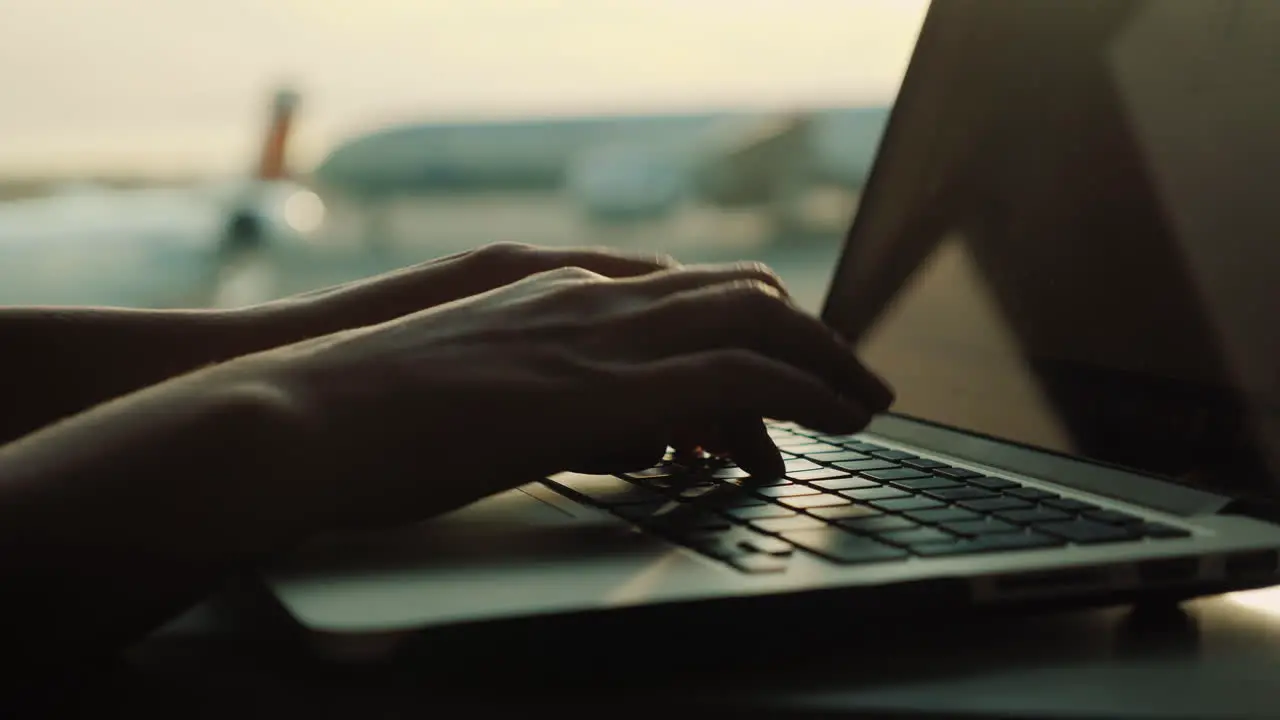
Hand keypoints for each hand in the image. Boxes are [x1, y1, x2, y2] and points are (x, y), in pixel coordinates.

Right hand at [241, 261, 893, 532]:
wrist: (300, 413)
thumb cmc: (364, 417)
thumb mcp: (471, 391)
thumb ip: (547, 396)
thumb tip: (620, 438)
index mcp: (552, 289)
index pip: (682, 290)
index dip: (746, 322)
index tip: (783, 358)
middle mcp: (588, 297)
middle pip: (736, 294)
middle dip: (805, 336)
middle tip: (848, 381)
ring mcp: (599, 337)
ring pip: (755, 322)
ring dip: (822, 361)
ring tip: (864, 403)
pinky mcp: (606, 390)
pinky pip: (740, 377)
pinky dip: (803, 392)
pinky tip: (835, 422)